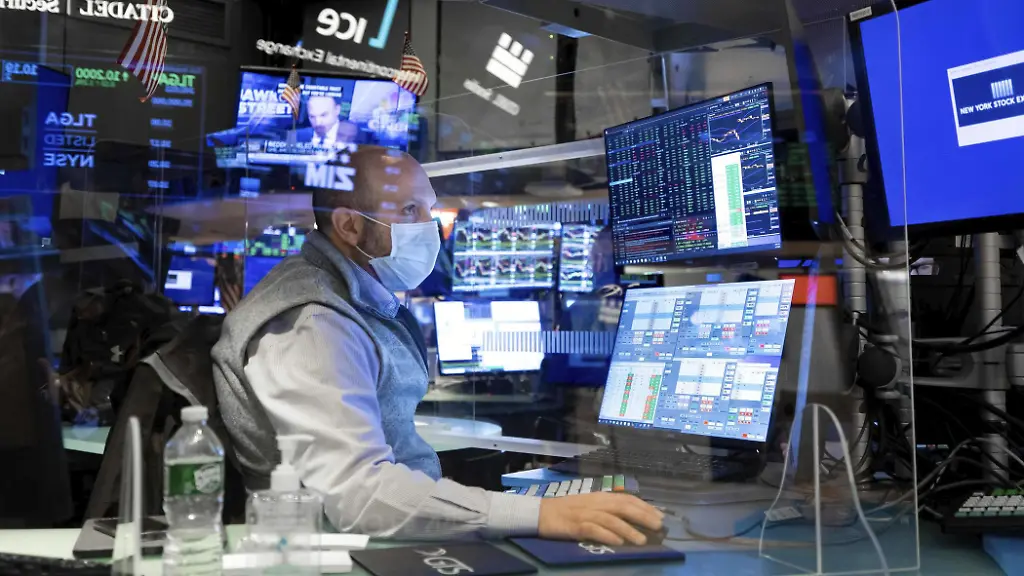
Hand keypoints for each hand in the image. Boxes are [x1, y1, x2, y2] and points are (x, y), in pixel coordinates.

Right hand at [538, 493, 663, 545]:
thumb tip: (631, 514)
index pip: (627, 499)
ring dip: (628, 529)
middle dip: (642, 516)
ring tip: (642, 540)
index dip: (644, 506)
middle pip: (623, 507)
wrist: (540, 513)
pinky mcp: (575, 525)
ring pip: (611, 520)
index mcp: (600, 497)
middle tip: (658, 526)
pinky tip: (618, 542)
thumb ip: (607, 508)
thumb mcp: (590, 504)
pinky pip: (594, 530)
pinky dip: (607, 535)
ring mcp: (585, 514)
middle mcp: (595, 503)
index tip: (660, 515)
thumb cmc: (567, 510)